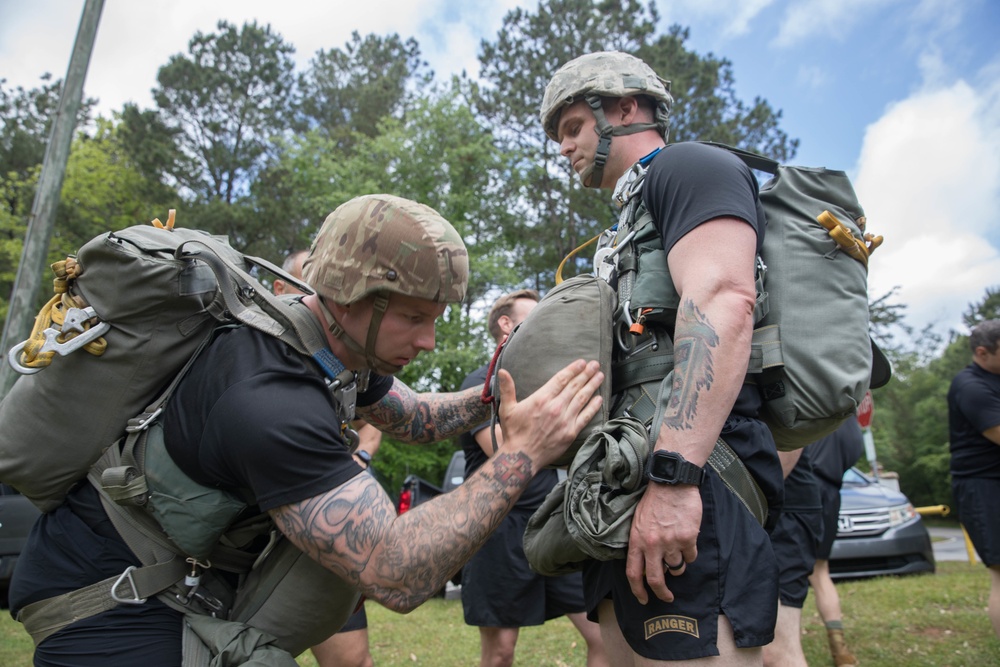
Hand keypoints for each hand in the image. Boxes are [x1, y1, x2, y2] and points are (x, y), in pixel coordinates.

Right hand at [495, 359, 603, 467]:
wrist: (522, 458)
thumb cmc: (514, 433)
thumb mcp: (507, 409)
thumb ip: (507, 388)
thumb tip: (502, 371)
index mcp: (541, 399)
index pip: (561, 379)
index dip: (573, 369)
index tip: (582, 362)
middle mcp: (556, 407)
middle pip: (574, 386)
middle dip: (586, 374)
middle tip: (596, 364)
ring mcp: (565, 420)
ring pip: (582, 399)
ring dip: (592, 386)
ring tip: (600, 376)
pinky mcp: (571, 433)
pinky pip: (586, 417)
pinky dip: (593, 407)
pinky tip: (600, 399)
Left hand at [625, 483, 701, 603]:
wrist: (672, 482)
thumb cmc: (654, 501)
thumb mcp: (638, 522)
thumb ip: (640, 543)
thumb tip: (644, 566)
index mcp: (637, 540)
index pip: (633, 573)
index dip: (638, 590)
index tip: (644, 599)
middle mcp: (652, 544)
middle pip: (656, 579)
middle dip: (662, 593)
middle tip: (667, 597)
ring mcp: (671, 542)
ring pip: (676, 567)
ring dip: (678, 564)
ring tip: (677, 548)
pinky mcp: (688, 538)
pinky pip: (691, 557)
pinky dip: (690, 553)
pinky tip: (687, 539)